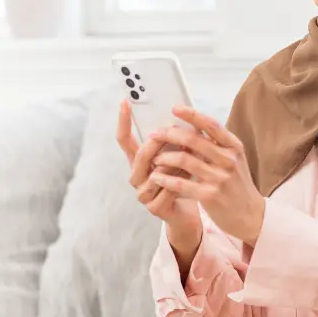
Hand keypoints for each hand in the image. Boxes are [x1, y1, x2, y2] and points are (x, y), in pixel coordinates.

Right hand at [116, 100, 202, 248]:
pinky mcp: (154, 208)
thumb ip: (173, 141)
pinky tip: (194, 175)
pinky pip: (168, 188)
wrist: (188, 214)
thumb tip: (181, 116)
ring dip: (176, 163)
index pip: (124, 140)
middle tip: (174, 131)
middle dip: (158, 142)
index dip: (123, 122)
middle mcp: (136, 177)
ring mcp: (143, 194)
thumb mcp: (176, 158)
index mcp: (138, 163)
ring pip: (157, 171)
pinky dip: (183, 179)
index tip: (125, 102)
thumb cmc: (182, 181)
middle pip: (140, 154)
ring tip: (193, 156)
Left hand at [147, 105, 265, 245]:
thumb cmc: (237, 185)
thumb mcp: (234, 160)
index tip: (174, 108)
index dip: (191, 115)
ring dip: (164, 157)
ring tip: (154, 158)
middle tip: (154, 135)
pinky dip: (166, 178)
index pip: (211, 125)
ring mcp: (220, 178)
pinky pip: (181, 183)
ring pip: (184, 159)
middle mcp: (228, 160)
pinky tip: (156, 177)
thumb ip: (216, 145)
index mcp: (234, 147)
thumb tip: (192, 126)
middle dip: (169, 134)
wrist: (251, 216)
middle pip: (193, 140)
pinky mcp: (210, 195)